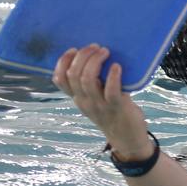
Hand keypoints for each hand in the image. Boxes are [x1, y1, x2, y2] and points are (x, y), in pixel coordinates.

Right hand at [52, 44, 153, 159]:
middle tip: (96, 47)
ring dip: (95, 61)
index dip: (63, 62)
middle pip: (74, 75)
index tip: (74, 49)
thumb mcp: (96, 99)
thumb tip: (96, 55)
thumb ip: (93, 83)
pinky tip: (117, 66)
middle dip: (83, 56)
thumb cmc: (113, 112)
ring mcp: (99, 105)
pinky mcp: (116, 107)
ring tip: (106, 52)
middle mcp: (84, 101)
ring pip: (88, 80)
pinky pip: (111, 91)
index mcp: (78, 98)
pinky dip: (113, 76)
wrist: (127, 138)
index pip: (59, 79)